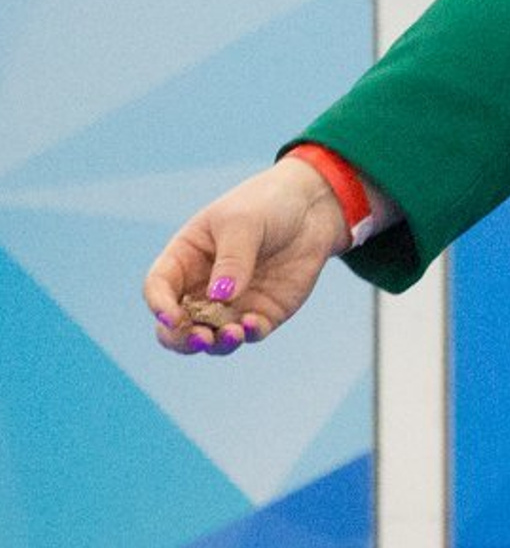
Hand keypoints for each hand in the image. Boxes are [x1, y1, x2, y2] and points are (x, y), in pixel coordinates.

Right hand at [142, 158, 347, 354]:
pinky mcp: (263, 312)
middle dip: (182, 338)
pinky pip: (250, 333)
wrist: (313, 209)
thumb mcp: (243, 223)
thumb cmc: (267, 204)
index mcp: (184, 258)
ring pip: (212, 337)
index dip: (159, 305)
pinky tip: (254, 324)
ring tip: (232, 333)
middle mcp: (202, 287)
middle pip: (177, 325)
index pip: (159, 288)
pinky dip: (249, 334)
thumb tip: (220, 297)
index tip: (172, 317)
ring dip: (217, 343)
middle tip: (199, 337)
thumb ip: (232, 259)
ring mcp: (232, 303)